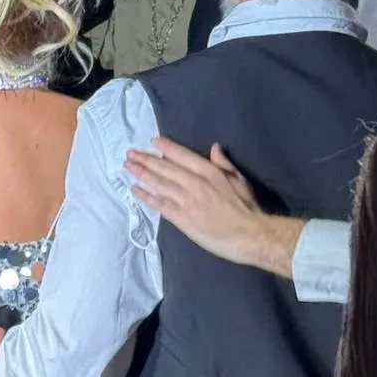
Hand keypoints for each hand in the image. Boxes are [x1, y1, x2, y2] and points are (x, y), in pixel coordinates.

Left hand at [125, 139, 267, 265]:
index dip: (166, 148)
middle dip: (146, 160)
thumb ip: (224, 164)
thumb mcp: (239, 180)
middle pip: (165, 169)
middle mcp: (194, 184)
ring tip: (128, 166)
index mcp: (209, 172)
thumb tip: (213, 147)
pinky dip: (146, 196)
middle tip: (130, 153)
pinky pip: (160, 205)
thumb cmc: (247, 208)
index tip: (152, 141)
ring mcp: (186, 201)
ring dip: (142, 174)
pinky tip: (134, 189)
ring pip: (159, 184)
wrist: (248, 235)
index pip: (183, 156)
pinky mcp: (181, 219)